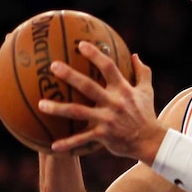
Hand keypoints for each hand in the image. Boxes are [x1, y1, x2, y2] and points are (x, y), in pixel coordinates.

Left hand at [38, 41, 164, 163]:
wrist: (150, 141)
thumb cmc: (147, 113)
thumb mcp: (147, 91)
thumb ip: (142, 72)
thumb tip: (134, 55)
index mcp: (123, 89)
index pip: (108, 67)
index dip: (95, 55)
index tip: (80, 44)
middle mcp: (114, 102)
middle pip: (88, 86)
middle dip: (70, 75)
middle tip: (53, 66)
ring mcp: (107, 119)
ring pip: (78, 112)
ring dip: (58, 108)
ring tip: (40, 104)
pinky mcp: (103, 135)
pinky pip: (82, 139)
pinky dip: (68, 143)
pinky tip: (52, 147)